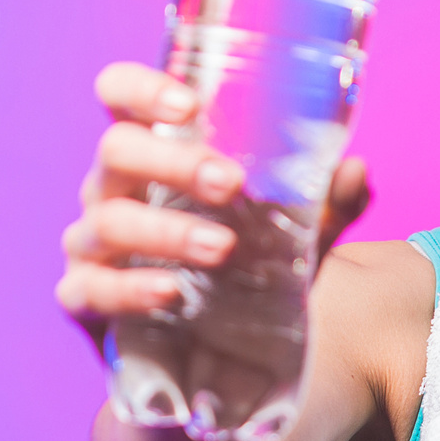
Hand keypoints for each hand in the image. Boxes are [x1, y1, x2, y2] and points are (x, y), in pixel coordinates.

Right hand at [54, 62, 370, 350]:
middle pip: (117, 151)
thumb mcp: (286, 235)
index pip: (118, 95)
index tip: (189, 104)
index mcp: (150, 152)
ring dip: (167, 230)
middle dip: (173, 162)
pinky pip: (92, 288)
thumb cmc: (238, 268)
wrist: (209, 352)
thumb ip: (324, 206)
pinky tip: (171, 291)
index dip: (139, 88)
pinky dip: (131, 288)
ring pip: (108, 221)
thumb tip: (356, 171)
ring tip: (223, 248)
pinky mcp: (83, 296)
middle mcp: (110, 188)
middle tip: (231, 183)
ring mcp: (90, 242)